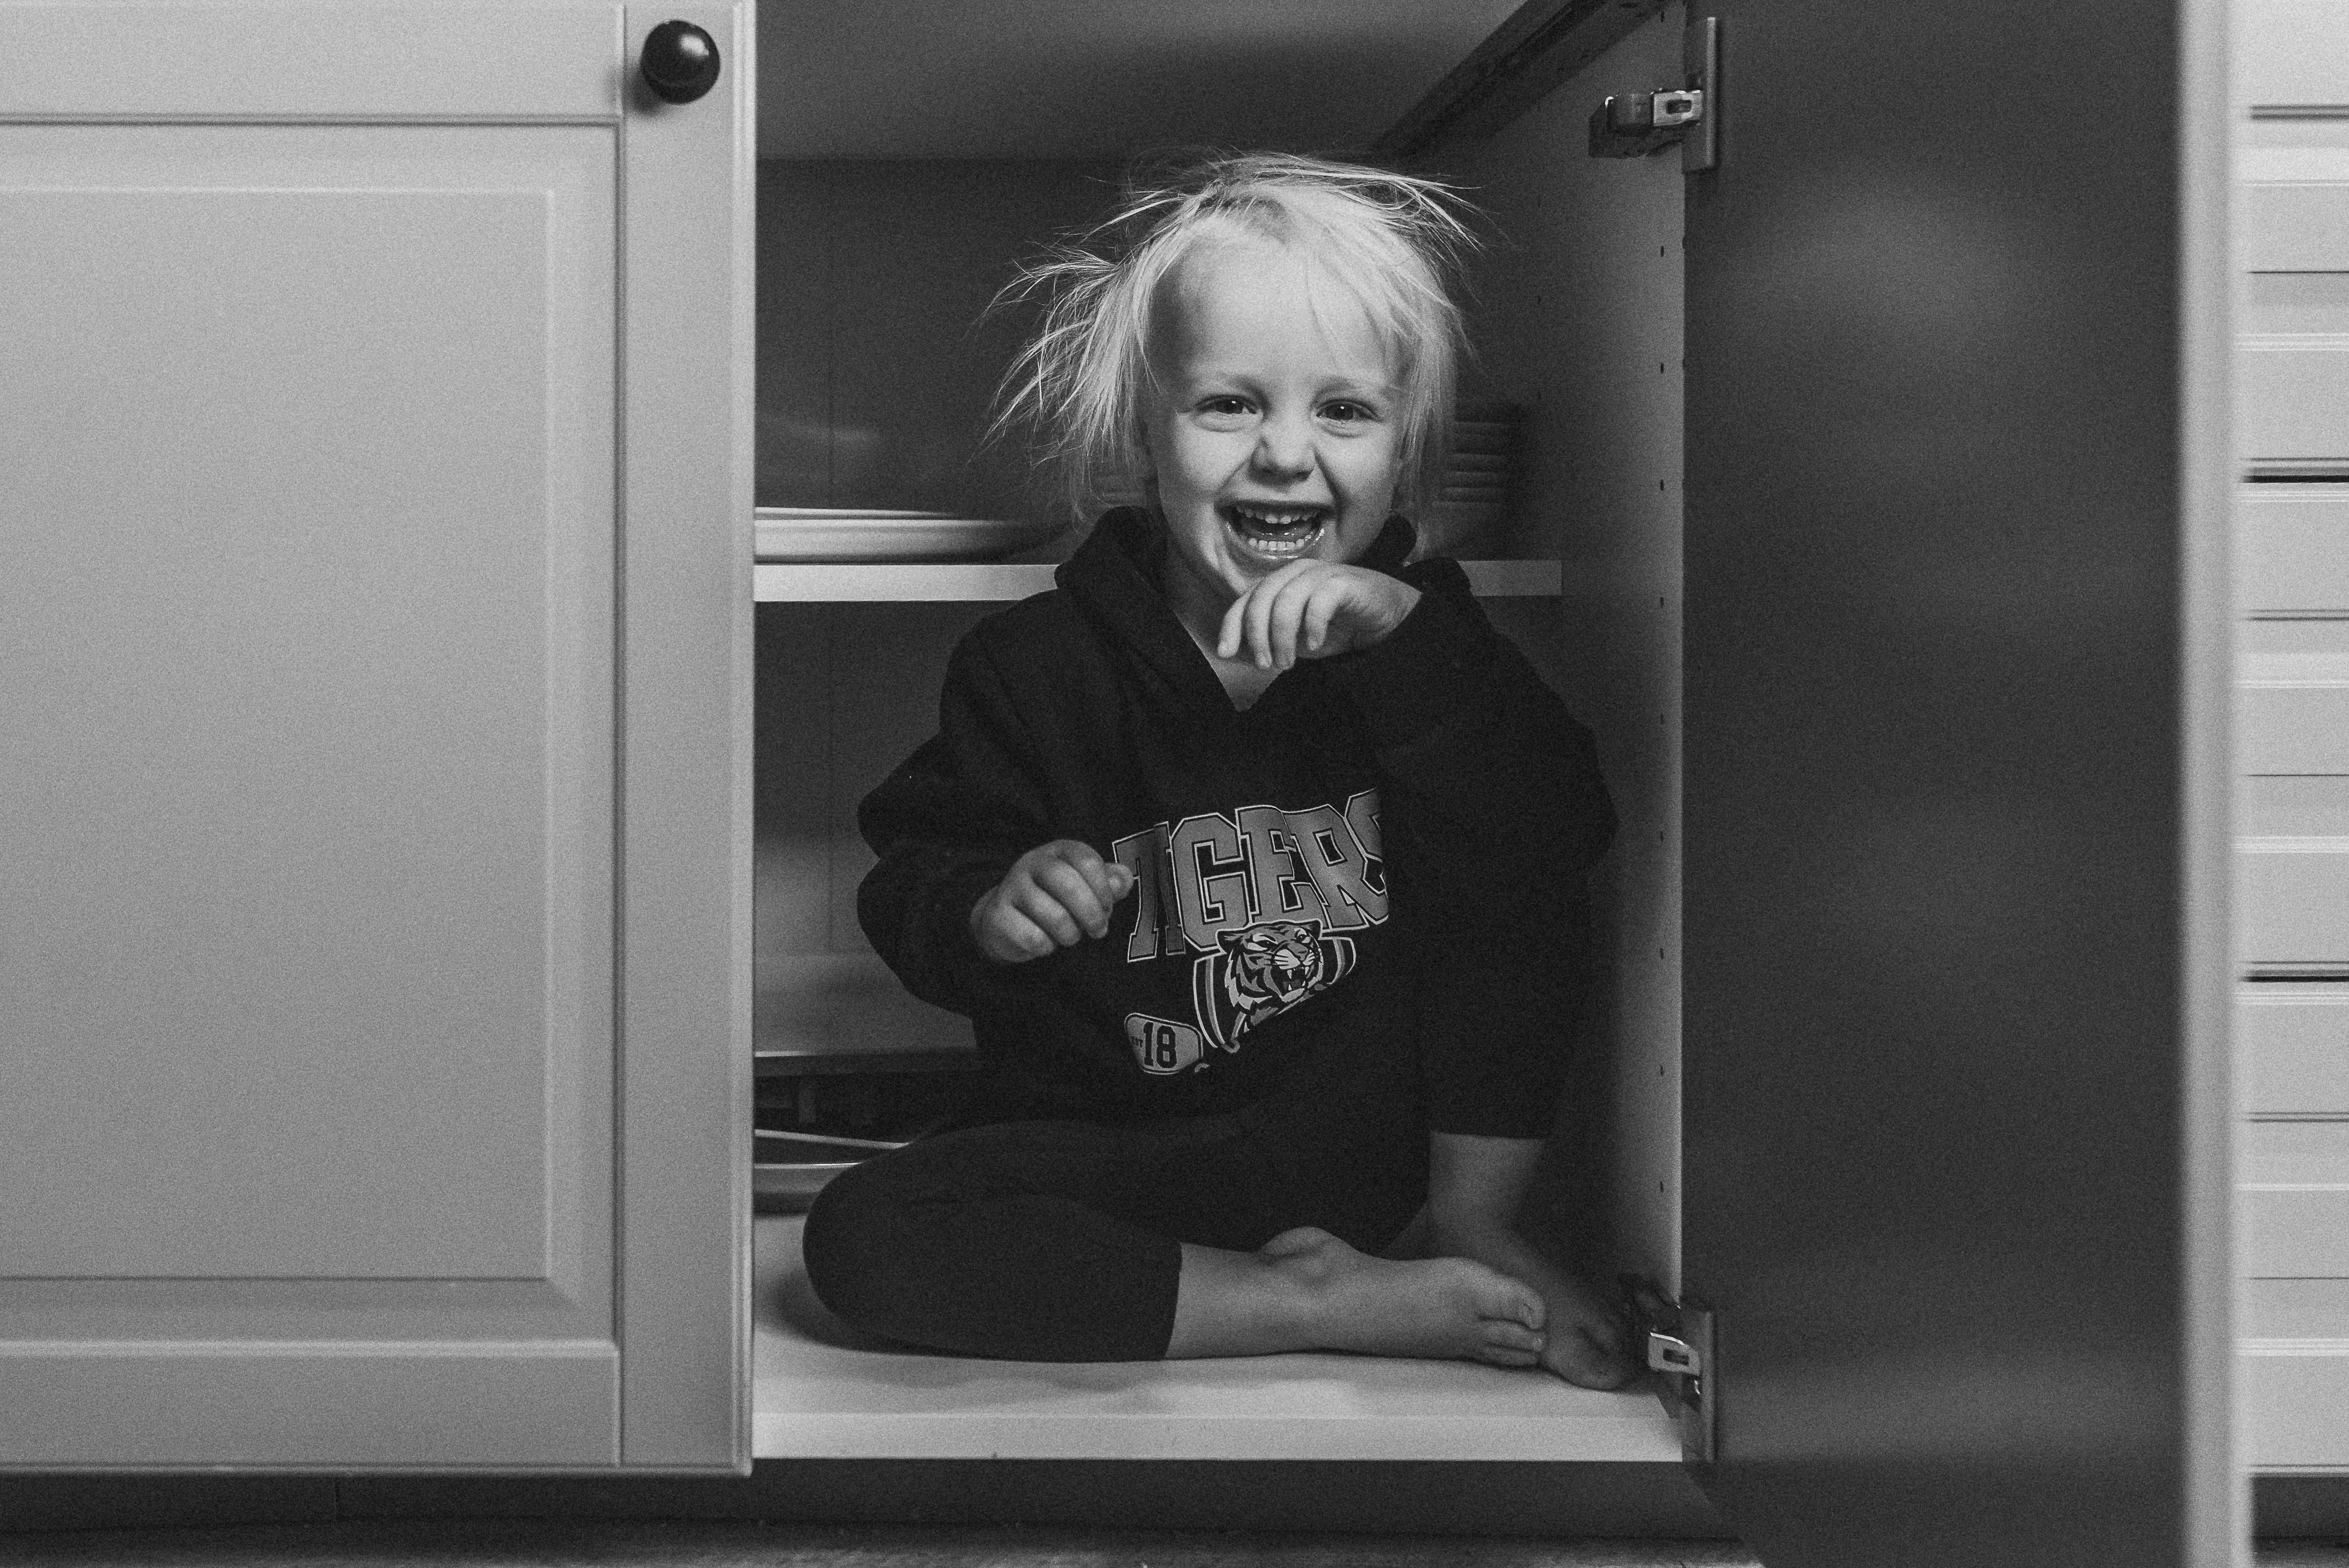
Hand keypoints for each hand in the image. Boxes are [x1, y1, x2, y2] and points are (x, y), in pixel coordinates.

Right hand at [970, 839, 1134, 963]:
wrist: (1005, 920)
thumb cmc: (1055, 900)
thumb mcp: (1085, 886)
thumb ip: (1109, 882)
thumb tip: (1122, 881)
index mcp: (1058, 851)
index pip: (1086, 860)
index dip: (1104, 889)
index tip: (1107, 908)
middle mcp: (1032, 863)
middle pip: (1068, 883)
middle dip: (1091, 913)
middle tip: (1098, 931)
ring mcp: (1012, 887)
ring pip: (1052, 914)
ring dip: (1070, 934)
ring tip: (1071, 937)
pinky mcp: (998, 914)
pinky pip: (1031, 936)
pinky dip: (1046, 947)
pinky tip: (1047, 944)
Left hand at [1216, 561, 1420, 671]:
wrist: (1385, 619)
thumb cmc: (1338, 627)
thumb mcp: (1297, 640)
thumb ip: (1270, 640)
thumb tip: (1237, 652)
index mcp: (1281, 582)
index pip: (1247, 599)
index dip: (1232, 625)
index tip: (1226, 652)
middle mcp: (1297, 573)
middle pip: (1262, 598)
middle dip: (1258, 635)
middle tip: (1267, 664)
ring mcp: (1321, 574)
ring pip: (1287, 600)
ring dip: (1282, 636)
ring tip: (1288, 662)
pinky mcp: (1345, 582)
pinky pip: (1319, 601)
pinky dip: (1312, 626)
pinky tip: (1315, 644)